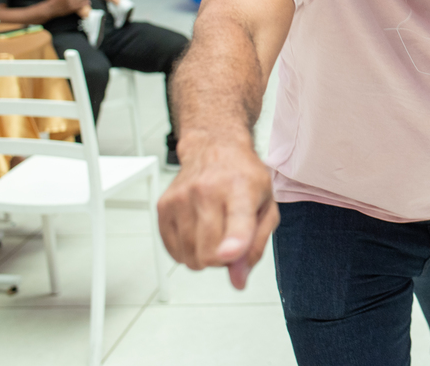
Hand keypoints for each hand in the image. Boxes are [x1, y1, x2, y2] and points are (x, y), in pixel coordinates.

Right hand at [158, 131, 279, 289]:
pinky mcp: (163, 207)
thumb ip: (257, 245)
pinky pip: (174, 252)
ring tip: (215, 230)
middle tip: (231, 241)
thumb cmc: (244, 177)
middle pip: (210, 253)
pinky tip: (198, 231)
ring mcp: (181, 198)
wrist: (214, 148)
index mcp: (241, 189)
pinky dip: (188, 251)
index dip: (233, 242)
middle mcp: (208, 191)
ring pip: (191, 258)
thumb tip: (238, 280)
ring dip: (205, 255)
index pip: (237, 220)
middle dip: (223, 260)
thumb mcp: (266, 207)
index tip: (229, 253)